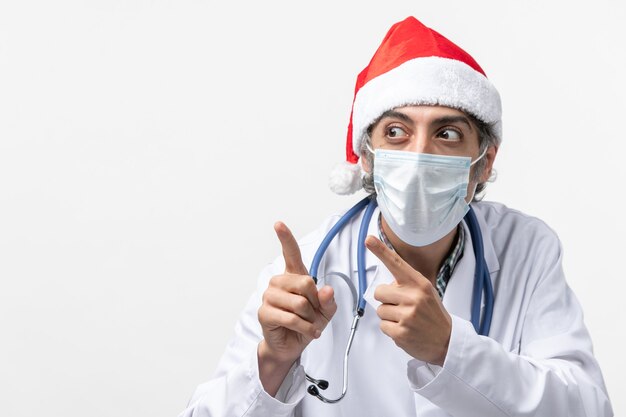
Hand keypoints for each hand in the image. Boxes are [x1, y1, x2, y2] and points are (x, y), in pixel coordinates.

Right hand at [257, 222, 336, 394]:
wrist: (292, 346)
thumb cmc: (307, 323)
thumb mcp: (325, 311)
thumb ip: (328, 300)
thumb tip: (326, 290)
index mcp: (293, 277)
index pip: (290, 253)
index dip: (285, 238)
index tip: (279, 224)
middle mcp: (279, 282)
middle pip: (305, 282)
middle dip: (316, 302)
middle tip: (314, 313)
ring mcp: (269, 297)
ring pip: (299, 303)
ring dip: (310, 318)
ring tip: (310, 324)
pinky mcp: (265, 313)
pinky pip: (292, 318)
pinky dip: (306, 328)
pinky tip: (309, 332)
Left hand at [365, 235, 451, 365]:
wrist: (448, 341)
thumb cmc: (433, 315)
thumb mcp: (426, 293)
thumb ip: (407, 285)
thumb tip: (384, 284)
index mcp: (419, 284)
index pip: (397, 264)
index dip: (381, 251)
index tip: (368, 240)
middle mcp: (413, 297)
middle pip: (379, 292)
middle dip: (386, 300)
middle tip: (401, 307)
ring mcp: (407, 316)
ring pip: (380, 310)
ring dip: (389, 316)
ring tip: (406, 320)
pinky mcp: (401, 333)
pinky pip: (382, 326)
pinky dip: (390, 329)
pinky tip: (405, 330)